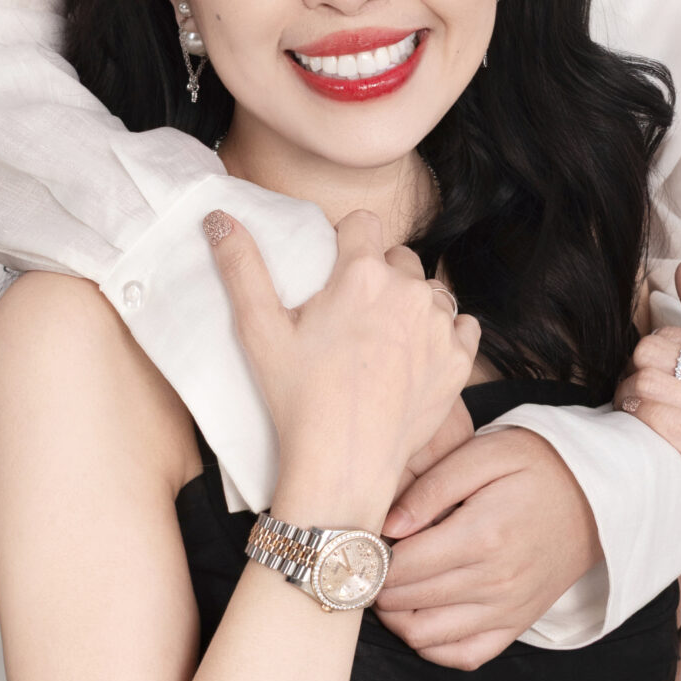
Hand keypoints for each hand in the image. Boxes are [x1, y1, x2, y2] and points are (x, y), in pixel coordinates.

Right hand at [205, 209, 478, 527]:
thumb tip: (219, 217)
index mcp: (363, 273)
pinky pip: (461, 325)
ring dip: (411, 303)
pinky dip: (443, 334)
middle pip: (399, 257)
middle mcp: (409, 291)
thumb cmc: (298, 398)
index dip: (347, 242)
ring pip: (430, 290)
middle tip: (352, 316)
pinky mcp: (459, 359)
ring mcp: (440, 325)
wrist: (345, 464)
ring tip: (382, 339)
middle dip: (379, 275)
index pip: (364, 223)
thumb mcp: (259, 330)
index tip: (335, 271)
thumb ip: (241, 266)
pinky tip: (415, 356)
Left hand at [376, 428, 601, 671]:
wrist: (601, 498)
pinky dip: (430, 645)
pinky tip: (418, 615)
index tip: (355, 542)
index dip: (367, 557)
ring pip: (424, 635)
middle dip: (373, 584)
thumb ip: (433, 485)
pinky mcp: (515, 625)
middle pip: (405, 600)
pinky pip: (461, 655)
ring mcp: (506, 610)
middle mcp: (494, 581)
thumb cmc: (540, 466)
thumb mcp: (488, 453)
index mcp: (483, 535)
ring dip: (393, 615)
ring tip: (385, 584)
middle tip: (363, 561)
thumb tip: (386, 525)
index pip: (401, 565)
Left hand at [614, 263, 680, 560]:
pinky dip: (637, 419)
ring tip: (634, 406)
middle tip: (635, 388)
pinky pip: (654, 419)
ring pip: (648, 383)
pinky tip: (642, 425)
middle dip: (634, 370)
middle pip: (653, 353)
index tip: (651, 371)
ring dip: (629, 396)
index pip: (672, 332)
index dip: (651, 352)